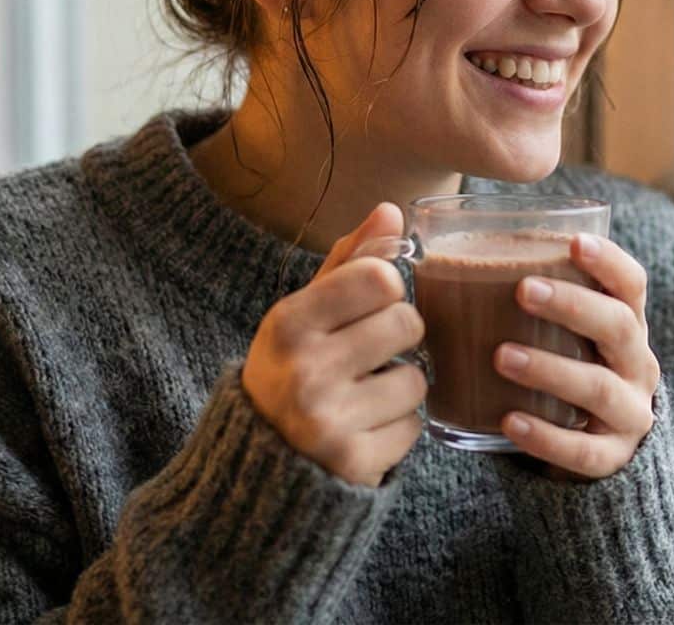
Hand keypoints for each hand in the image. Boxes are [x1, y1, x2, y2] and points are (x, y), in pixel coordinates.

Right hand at [242, 203, 427, 487]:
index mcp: (289, 322)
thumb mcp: (304, 312)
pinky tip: (363, 430)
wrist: (256, 464)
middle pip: (407, 323)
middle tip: (366, 356)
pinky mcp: (354, 463)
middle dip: (397, 339)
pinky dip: (397, 429)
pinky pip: (414, 427)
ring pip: (418, 380)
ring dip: (400, 388)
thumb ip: (349, 261)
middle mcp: (305, 370)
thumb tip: (392, 210)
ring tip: (363, 396)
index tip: (367, 307)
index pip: (380, 276)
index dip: (386, 290)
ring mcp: (329, 421)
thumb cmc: (291, 371)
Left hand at [494, 233, 660, 478]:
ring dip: (550, 368)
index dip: (608, 261)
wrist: (590, 452)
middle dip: (573, 305)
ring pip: (599, 388)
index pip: (631, 285)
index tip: (573, 242)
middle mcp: (637, 365)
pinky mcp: (611, 458)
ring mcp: (629, 414)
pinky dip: (546, 436)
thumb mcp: (563, 338)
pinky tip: (510, 421)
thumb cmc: (563, 374)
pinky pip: (583, 451)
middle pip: (619, 327)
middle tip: (523, 290)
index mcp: (627, 326)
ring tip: (502, 356)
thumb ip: (528, 304)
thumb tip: (434, 260)